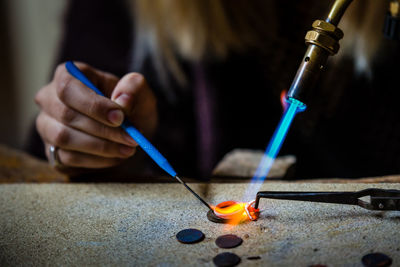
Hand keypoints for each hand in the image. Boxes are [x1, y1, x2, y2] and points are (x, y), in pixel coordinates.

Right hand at [35, 62, 156, 169]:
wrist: (128, 129)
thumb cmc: (129, 105)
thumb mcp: (138, 91)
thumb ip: (133, 88)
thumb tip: (123, 101)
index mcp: (67, 75)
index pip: (68, 88)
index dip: (93, 105)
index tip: (120, 118)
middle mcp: (49, 99)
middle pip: (66, 115)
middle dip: (103, 130)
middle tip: (131, 138)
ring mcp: (46, 126)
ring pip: (64, 139)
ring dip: (101, 147)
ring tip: (128, 149)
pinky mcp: (52, 151)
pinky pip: (68, 158)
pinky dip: (97, 160)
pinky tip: (117, 157)